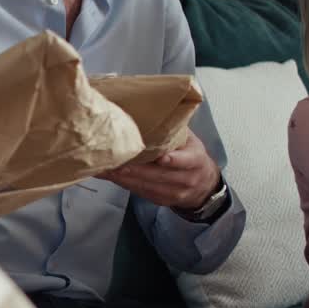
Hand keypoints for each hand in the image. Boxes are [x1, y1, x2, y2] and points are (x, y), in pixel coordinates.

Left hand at [98, 130, 220, 210]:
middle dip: (136, 169)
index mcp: (195, 161)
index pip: (186, 161)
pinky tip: (108, 175)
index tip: (161, 158)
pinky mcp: (159, 200)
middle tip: (116, 160)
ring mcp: (173, 193)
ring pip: (145, 185)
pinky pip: (139, 191)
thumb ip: (175, 129)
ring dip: (123, 177)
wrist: (203, 186)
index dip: (174, 160)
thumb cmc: (191, 156)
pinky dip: (122, 183)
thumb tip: (154, 107)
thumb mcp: (191, 141)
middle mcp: (186, 179)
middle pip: (159, 175)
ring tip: (105, 168)